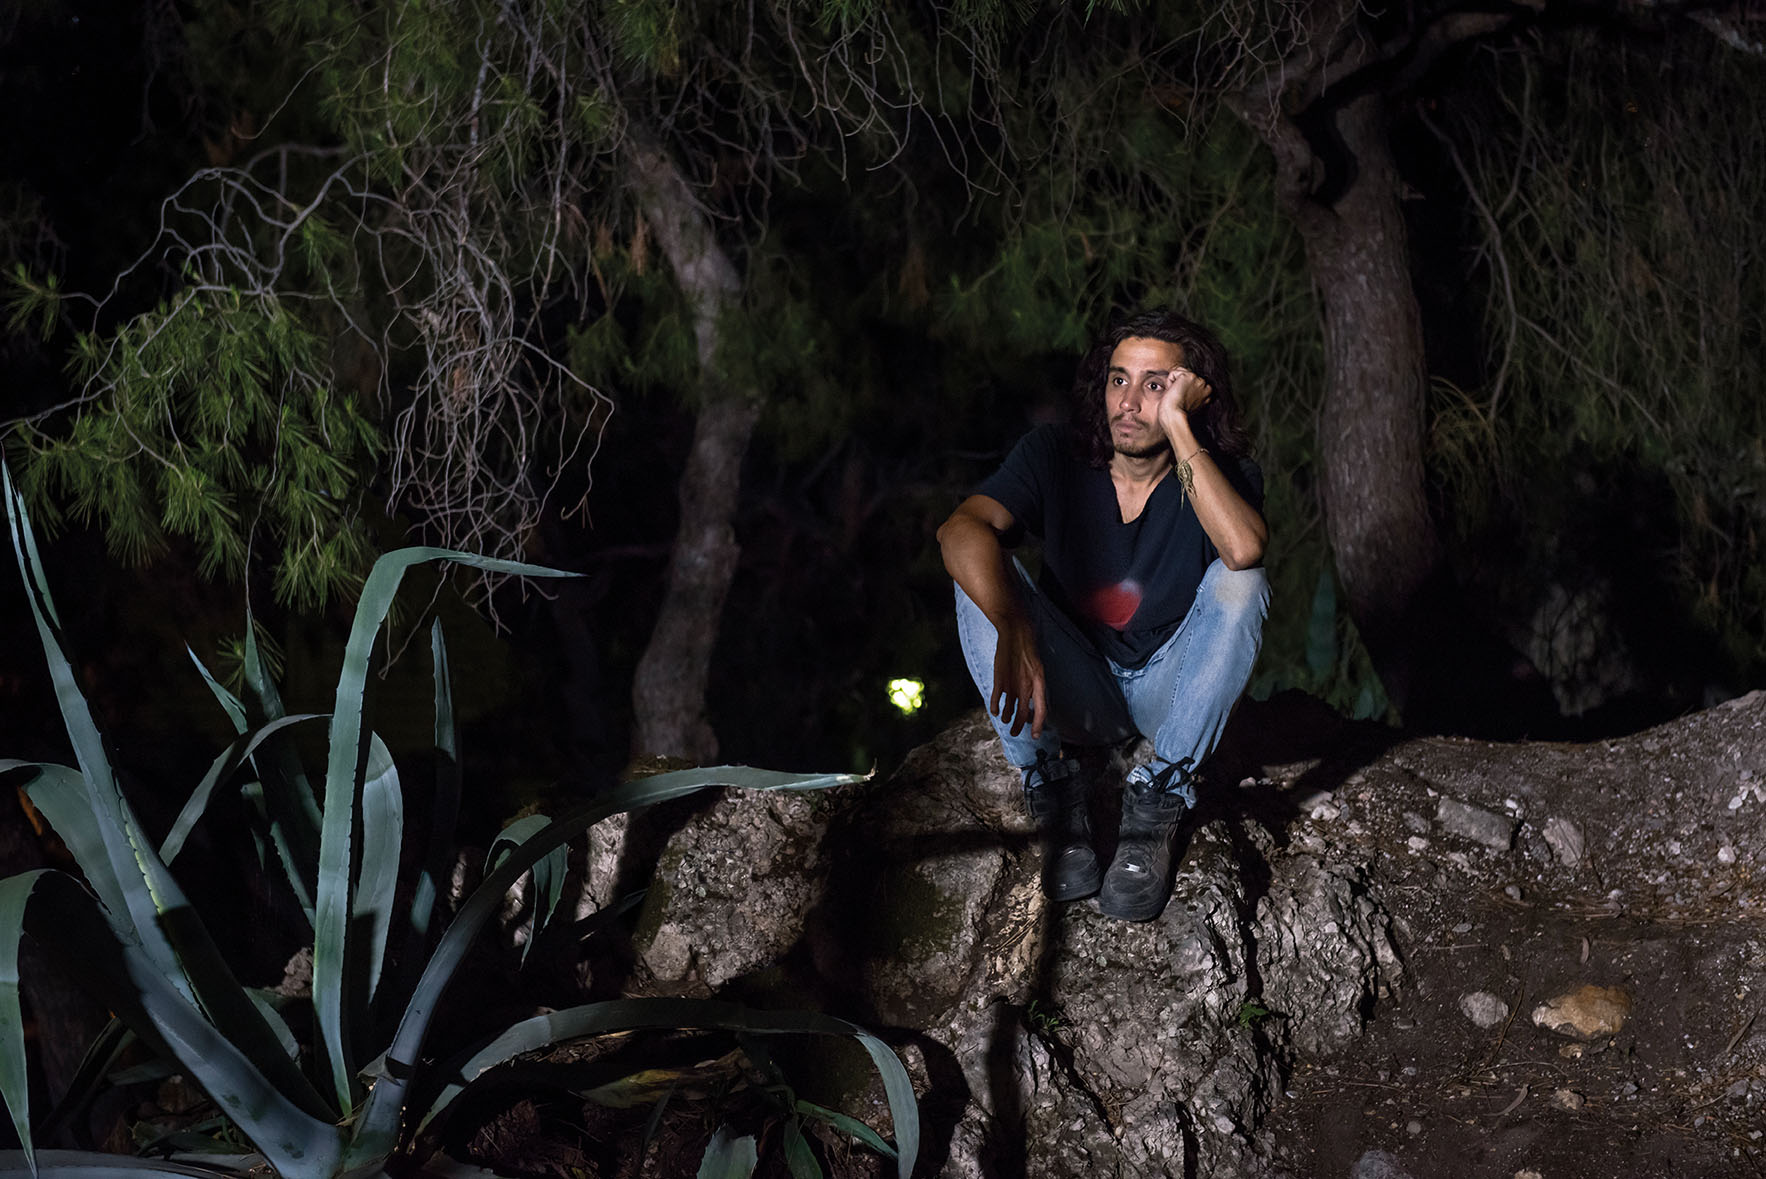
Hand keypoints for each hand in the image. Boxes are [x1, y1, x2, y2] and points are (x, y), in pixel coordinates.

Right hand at [991, 619, 1046, 738]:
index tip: (1035, 736)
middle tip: (1015, 733)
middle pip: (1024, 713)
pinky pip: (997, 698)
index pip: (1042, 709)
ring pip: (1009, 708)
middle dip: (1019, 726)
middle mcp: (1027, 685)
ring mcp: (1012, 682)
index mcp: (1039, 682)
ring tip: (1005, 720)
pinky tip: (994, 711)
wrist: (1015, 631)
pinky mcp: (1000, 678)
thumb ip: (1035, 683)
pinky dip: (995, 707)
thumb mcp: (1037, 667)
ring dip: (1007, 717)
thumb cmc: (1027, 648)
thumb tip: (1033, 698)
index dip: (1038, 724)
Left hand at [1156, 366, 1212, 435]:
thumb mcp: (1189, 403)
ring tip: (1176, 396)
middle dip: (1179, 385)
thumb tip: (1181, 384)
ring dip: (1174, 384)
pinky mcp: (1190, 376)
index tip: (1182, 401)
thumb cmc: (1177, 414)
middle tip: (1179, 399)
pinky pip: (1173, 373)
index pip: (1191, 382)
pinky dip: (1169, 382)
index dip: (1182, 390)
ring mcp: (1199, 380)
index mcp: (1207, 393)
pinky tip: (1173, 392)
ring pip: (1179, 373)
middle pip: (1185, 375)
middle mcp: (1206, 385)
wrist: (1174, 417)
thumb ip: (1191, 393)